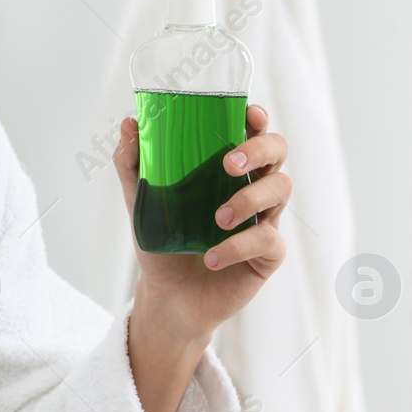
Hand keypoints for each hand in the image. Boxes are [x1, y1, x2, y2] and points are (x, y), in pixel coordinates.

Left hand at [112, 103, 289, 343]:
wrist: (167, 296)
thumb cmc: (160, 241)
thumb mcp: (140, 200)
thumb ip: (133, 162)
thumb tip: (130, 122)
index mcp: (225, 167)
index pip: (252, 131)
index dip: (257, 118)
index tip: (249, 115)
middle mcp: (251, 185)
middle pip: (277, 151)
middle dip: (258, 151)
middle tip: (227, 165)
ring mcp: (264, 217)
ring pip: (281, 189)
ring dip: (248, 198)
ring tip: (216, 218)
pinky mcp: (268, 252)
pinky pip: (267, 239)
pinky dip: (237, 245)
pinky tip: (212, 256)